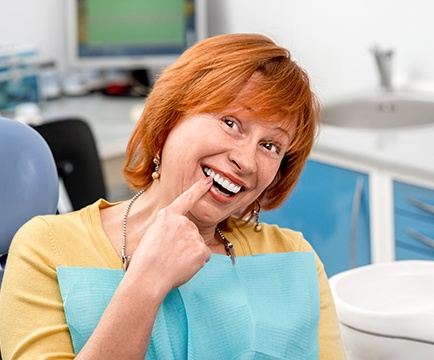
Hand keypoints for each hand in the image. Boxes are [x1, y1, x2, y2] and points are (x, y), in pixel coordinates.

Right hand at [126, 177, 212, 293]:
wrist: (148, 278)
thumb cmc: (144, 261)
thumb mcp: (151, 234)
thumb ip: (168, 229)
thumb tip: (178, 237)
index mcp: (167, 216)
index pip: (186, 198)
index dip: (198, 188)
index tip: (208, 181)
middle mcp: (182, 222)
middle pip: (191, 230)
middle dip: (184, 242)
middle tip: (169, 254)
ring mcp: (193, 235)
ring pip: (197, 244)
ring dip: (189, 252)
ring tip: (173, 262)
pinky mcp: (201, 249)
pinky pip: (204, 255)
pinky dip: (196, 262)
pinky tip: (183, 266)